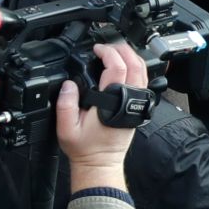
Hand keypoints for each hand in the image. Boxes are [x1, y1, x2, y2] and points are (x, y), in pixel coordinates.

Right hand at [56, 40, 146, 188]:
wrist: (100, 163)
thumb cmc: (85, 148)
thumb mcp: (65, 129)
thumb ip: (65, 105)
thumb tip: (69, 84)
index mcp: (111, 103)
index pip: (116, 69)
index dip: (108, 53)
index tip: (97, 49)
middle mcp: (128, 101)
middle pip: (134, 65)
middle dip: (122, 49)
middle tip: (107, 44)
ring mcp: (136, 103)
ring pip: (142, 71)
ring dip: (131, 56)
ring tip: (116, 50)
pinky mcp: (138, 107)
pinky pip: (143, 81)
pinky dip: (136, 67)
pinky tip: (125, 64)